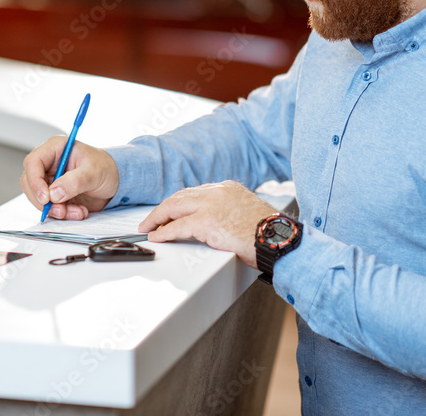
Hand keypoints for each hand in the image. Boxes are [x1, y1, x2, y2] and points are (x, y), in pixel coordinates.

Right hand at [20, 138, 118, 219]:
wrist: (116, 181)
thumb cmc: (106, 168)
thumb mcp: (94, 172)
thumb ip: (74, 182)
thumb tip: (54, 194)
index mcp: (56, 149)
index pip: (33, 162)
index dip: (35, 181)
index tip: (46, 198)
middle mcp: (49, 164)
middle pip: (30, 183)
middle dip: (45, 201)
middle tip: (61, 210)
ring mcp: (50, 180)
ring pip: (38, 199)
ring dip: (56, 210)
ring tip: (77, 211)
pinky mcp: (55, 195)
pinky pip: (50, 207)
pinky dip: (63, 214)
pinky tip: (79, 211)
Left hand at [137, 181, 275, 267]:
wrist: (276, 238)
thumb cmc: (266, 232)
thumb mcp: (246, 211)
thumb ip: (228, 210)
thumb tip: (215, 223)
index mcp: (227, 187)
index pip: (195, 192)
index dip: (179, 203)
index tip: (170, 211)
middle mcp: (217, 191)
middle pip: (180, 197)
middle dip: (163, 209)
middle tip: (152, 219)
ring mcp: (210, 205)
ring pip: (174, 207)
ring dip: (158, 218)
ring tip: (148, 227)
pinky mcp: (206, 222)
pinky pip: (177, 227)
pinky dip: (164, 232)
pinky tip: (157, 237)